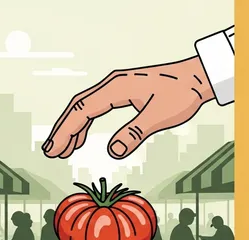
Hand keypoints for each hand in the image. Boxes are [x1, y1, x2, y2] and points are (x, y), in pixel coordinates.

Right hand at [42, 56, 214, 159]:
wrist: (197, 77)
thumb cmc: (181, 94)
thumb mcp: (159, 116)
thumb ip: (134, 133)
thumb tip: (112, 152)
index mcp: (116, 89)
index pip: (82, 111)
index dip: (66, 131)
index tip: (55, 150)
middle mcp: (112, 85)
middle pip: (77, 107)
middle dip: (63, 130)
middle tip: (51, 153)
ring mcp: (116, 87)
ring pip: (85, 107)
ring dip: (72, 128)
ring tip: (62, 150)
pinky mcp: (123, 92)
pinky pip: (96, 107)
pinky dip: (85, 123)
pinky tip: (82, 138)